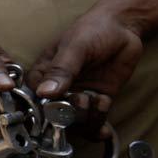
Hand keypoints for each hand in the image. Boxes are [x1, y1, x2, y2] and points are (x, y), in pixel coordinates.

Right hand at [28, 5, 142, 138]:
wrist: (123, 27)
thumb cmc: (93, 29)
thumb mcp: (75, 46)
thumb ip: (61, 70)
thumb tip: (44, 93)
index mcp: (43, 73)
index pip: (33, 98)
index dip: (42, 109)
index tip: (55, 110)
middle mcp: (57, 88)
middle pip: (54, 116)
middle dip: (68, 115)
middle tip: (83, 99)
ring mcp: (77, 96)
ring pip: (74, 122)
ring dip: (87, 119)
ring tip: (100, 100)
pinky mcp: (96, 101)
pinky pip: (93, 122)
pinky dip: (98, 129)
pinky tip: (106, 130)